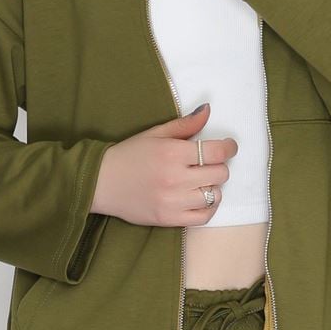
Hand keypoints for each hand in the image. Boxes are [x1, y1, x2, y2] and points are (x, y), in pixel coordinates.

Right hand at [91, 103, 236, 227]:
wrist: (102, 183)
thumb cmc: (129, 155)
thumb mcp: (155, 134)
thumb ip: (184, 125)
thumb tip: (208, 110)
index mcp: (172, 153)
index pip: (216, 152)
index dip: (229, 148)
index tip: (229, 147)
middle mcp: (175, 178)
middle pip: (219, 173)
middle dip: (219, 166)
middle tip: (209, 164)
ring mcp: (173, 201)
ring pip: (214, 195)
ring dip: (213, 187)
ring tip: (201, 181)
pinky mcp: (169, 219)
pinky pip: (203, 217)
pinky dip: (208, 207)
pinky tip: (200, 198)